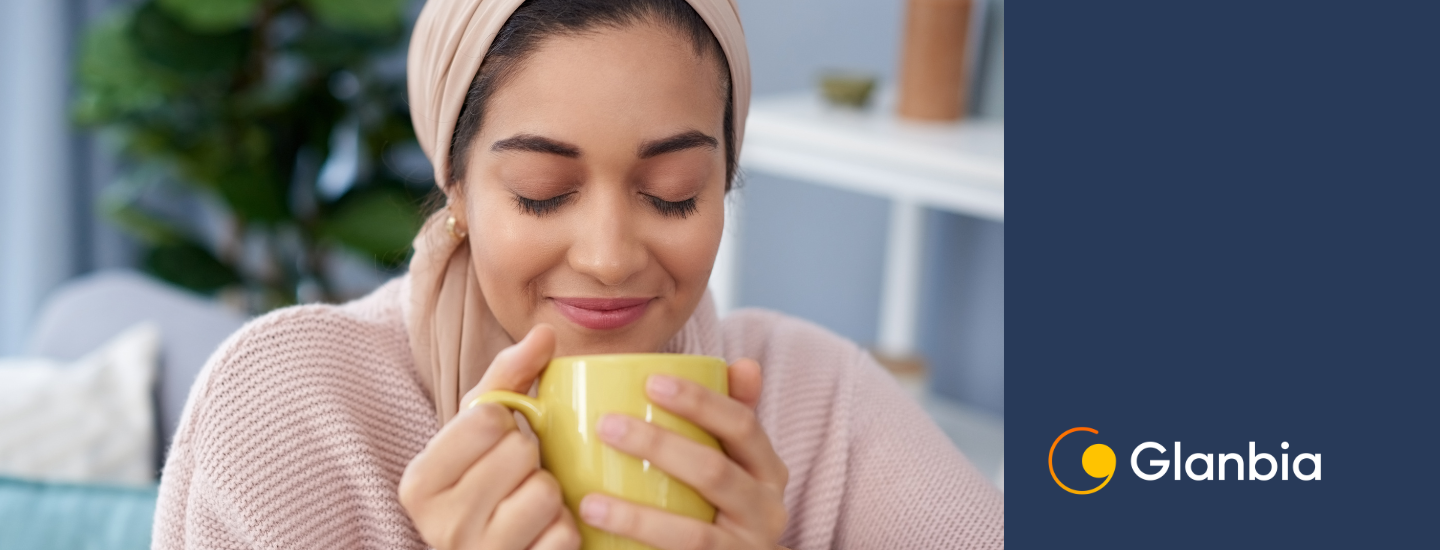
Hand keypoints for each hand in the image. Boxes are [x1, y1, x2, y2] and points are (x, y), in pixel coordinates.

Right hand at [398, 324, 579, 549]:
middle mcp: (440, 524)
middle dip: (529, 458)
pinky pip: (564, 534)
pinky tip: (541, 534)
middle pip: (520, 452)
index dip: (505, 422)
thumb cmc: (483, 483)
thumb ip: (507, 377)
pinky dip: (563, 529)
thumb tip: (546, 332)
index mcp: (419, 481)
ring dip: (549, 495)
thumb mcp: (478, 431)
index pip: (486, 417)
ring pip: (545, 492)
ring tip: (528, 504)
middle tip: (515, 477)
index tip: (494, 443)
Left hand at [579, 359, 789, 549]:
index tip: (651, 380)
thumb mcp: (733, 465)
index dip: (701, 401)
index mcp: (768, 471)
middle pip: (715, 472)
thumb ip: (728, 419)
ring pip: (695, 534)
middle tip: (606, 425)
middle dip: (659, 446)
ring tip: (589, 501)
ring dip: (638, 517)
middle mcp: (768, 511)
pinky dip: (641, 545)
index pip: (743, 425)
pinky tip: (602, 534)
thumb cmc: (719, 508)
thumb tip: (743, 364)